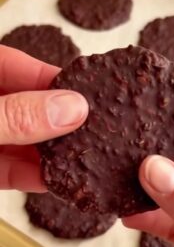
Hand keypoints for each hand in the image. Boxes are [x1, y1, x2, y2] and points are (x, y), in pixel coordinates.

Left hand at [0, 46, 87, 191]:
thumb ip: (16, 116)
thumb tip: (73, 108)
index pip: (14, 65)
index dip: (51, 75)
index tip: (85, 88)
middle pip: (24, 105)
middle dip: (57, 117)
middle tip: (92, 126)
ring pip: (20, 140)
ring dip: (49, 152)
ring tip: (82, 156)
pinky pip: (8, 170)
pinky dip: (29, 176)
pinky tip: (52, 181)